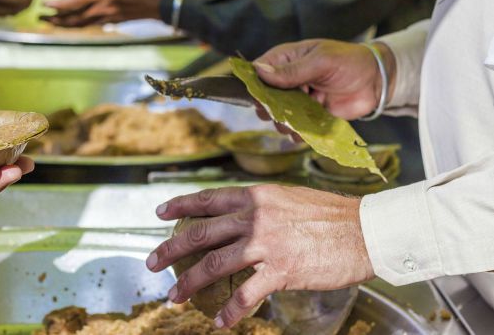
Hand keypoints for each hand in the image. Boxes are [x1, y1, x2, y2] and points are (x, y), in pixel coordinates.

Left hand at [41, 0, 161, 26]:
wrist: (157, 1)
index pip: (73, 2)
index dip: (58, 6)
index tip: (45, 6)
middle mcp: (102, 7)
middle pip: (74, 17)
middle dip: (56, 19)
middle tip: (42, 18)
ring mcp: (108, 17)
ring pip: (81, 23)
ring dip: (66, 24)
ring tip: (53, 22)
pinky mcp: (113, 21)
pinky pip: (92, 24)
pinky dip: (80, 23)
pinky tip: (73, 22)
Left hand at [146, 185, 373, 327]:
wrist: (365, 231)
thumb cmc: (331, 215)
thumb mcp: (290, 199)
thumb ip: (262, 208)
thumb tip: (243, 218)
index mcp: (257, 197)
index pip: (209, 199)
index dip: (180, 205)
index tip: (159, 212)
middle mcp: (255, 217)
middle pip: (201, 233)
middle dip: (171, 249)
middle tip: (152, 262)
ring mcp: (266, 244)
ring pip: (214, 264)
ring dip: (189, 283)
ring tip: (175, 297)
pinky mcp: (281, 270)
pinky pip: (246, 294)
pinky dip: (231, 311)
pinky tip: (221, 322)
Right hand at [252, 39, 395, 133]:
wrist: (377, 82)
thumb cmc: (350, 62)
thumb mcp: (321, 61)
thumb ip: (292, 70)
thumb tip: (260, 72)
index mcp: (287, 59)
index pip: (259, 70)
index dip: (254, 84)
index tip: (258, 97)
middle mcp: (288, 80)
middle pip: (264, 96)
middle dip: (268, 108)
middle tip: (279, 113)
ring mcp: (298, 99)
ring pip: (278, 115)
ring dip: (283, 123)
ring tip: (295, 124)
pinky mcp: (309, 116)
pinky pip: (295, 128)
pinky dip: (297, 134)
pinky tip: (304, 133)